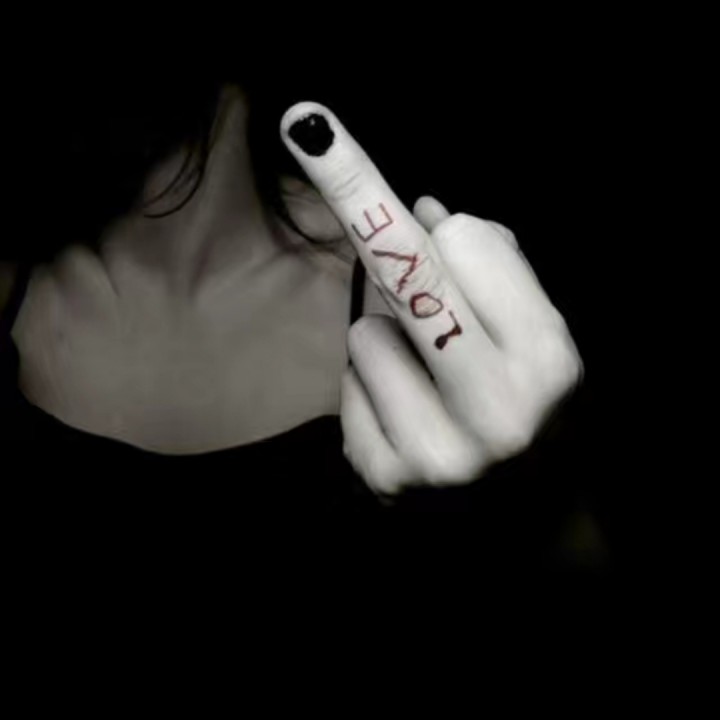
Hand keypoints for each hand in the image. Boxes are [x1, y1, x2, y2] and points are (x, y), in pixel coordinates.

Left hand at [281, 103, 582, 496]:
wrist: (532, 520)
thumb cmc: (538, 409)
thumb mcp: (542, 337)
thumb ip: (495, 269)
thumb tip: (425, 211)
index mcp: (548, 361)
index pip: (465, 246)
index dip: (425, 216)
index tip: (327, 131)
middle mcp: (495, 411)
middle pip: (405, 277)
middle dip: (360, 203)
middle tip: (309, 125)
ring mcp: (435, 455)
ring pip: (365, 334)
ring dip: (389, 337)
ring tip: (429, 374)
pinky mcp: (385, 481)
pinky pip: (349, 385)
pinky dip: (372, 386)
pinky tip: (408, 412)